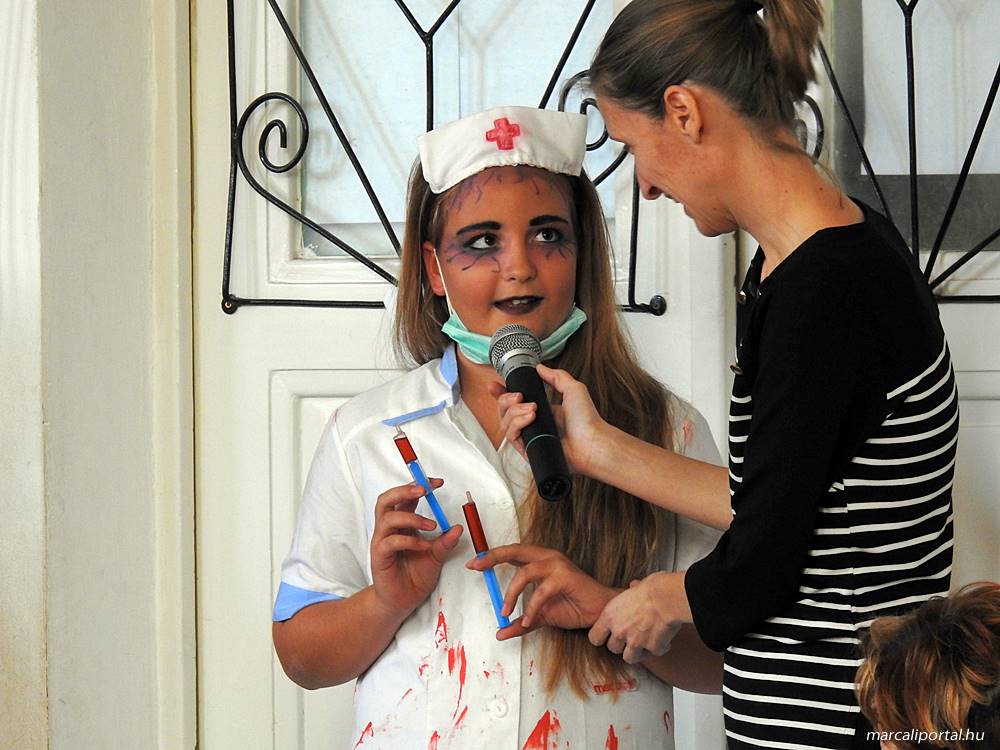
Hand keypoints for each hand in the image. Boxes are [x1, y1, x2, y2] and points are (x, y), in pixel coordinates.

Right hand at [370, 479, 462, 617]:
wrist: (402, 601)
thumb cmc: (415, 576)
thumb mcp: (436, 556)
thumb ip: (445, 542)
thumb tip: (459, 527)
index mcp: (402, 524)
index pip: (405, 496)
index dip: (419, 485)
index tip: (437, 483)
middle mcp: (389, 529)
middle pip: (387, 499)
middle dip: (405, 490)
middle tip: (425, 490)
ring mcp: (382, 542)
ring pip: (387, 518)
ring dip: (411, 517)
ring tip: (431, 526)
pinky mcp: (380, 557)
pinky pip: (390, 542)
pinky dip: (409, 540)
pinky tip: (424, 546)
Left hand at [466, 543, 616, 639]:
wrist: (599, 611)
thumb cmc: (572, 607)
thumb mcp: (540, 616)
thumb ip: (520, 623)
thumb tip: (500, 632)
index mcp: (539, 561)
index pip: (512, 553)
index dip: (492, 556)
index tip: (474, 564)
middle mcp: (547, 558)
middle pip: (515, 550)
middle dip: (494, 557)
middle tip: (478, 566)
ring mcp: (557, 565)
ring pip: (525, 572)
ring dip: (511, 593)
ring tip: (505, 611)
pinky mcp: (565, 577)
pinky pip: (541, 591)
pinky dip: (532, 607)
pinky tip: (529, 620)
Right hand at [487, 364, 607, 475]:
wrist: (591, 442)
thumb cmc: (587, 419)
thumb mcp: (573, 388)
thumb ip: (556, 376)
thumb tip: (539, 367)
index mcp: (541, 409)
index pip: (514, 401)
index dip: (501, 393)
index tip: (495, 385)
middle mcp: (532, 423)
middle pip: (504, 410)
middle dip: (505, 399)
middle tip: (519, 395)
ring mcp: (529, 437)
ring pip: (505, 422)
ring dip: (514, 411)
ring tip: (533, 409)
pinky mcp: (528, 450)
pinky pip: (511, 436)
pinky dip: (517, 424)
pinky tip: (530, 418)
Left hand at [589, 572, 689, 663]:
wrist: (667, 597)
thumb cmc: (651, 588)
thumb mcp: (633, 587)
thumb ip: (630, 593)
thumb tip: (634, 586)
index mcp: (610, 616)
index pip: (594, 637)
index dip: (602, 637)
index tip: (609, 635)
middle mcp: (620, 631)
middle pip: (613, 648)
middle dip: (622, 645)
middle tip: (631, 637)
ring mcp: (635, 642)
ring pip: (630, 658)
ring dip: (637, 652)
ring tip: (645, 644)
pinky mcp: (652, 647)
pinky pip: (654, 653)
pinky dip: (659, 648)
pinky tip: (663, 640)